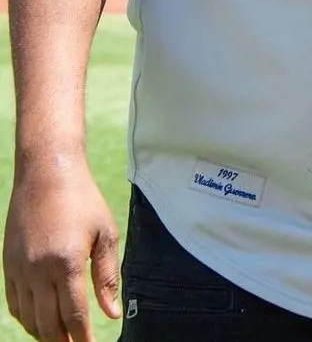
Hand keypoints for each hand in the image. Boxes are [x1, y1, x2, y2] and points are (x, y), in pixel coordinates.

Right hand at [3, 154, 121, 341]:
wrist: (47, 174)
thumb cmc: (83, 200)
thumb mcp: (105, 233)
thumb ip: (107, 276)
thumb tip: (112, 313)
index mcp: (67, 263)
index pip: (73, 316)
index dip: (82, 338)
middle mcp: (38, 271)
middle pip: (48, 324)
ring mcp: (19, 269)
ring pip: (29, 318)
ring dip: (45, 334)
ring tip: (62, 339)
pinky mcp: (8, 265)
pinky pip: (15, 304)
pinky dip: (27, 319)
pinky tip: (40, 321)